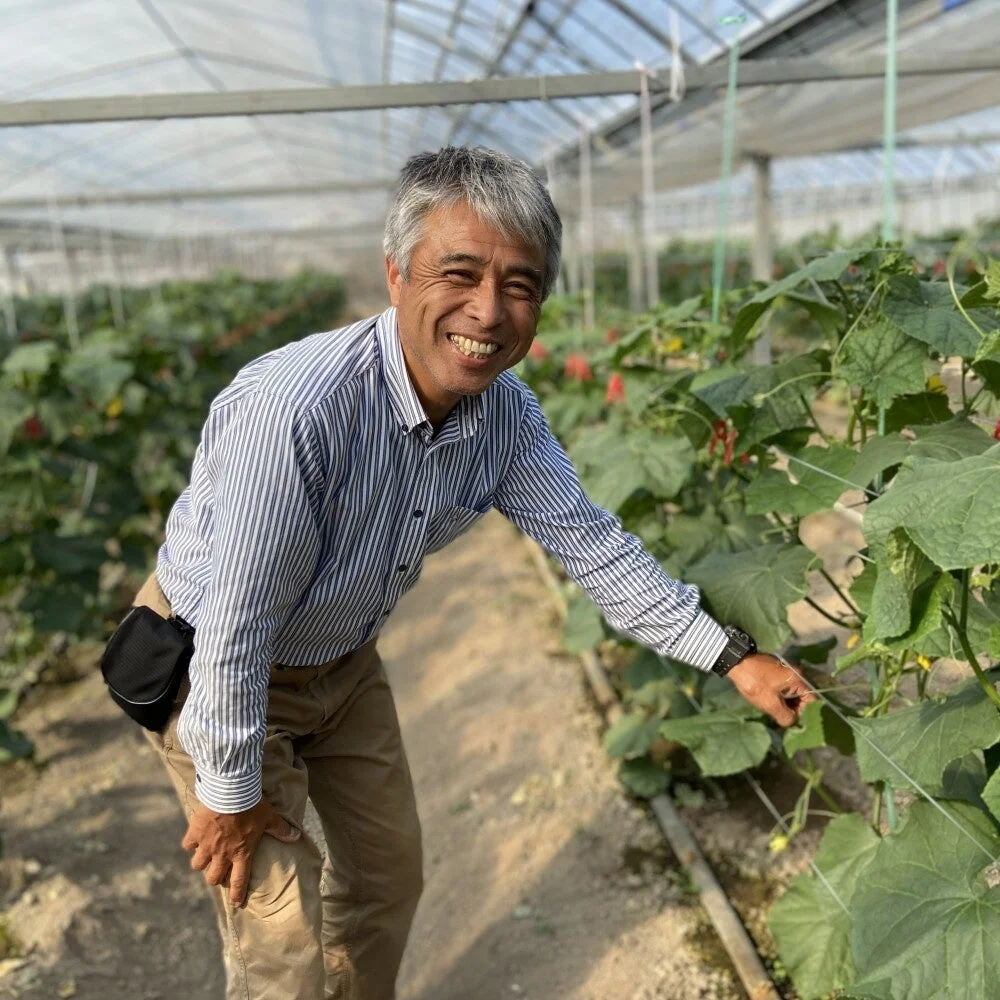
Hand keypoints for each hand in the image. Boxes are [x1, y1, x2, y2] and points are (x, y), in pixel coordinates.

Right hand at [181, 798, 300, 906]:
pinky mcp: (195, 833)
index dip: (237, 894)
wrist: (231, 792)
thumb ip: (281, 830)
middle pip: (213, 878)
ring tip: (205, 855)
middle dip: (215, 877)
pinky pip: (188, 845)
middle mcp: (222, 853)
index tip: (236, 903)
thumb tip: (297, 837)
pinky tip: (195, 838)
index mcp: (242, 853)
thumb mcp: (269, 818)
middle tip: (218, 871)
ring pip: (197, 865)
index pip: (239, 880)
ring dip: (201, 862)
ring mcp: (206, 845)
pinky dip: (191, 843)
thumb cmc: (253, 807)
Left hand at [726, 653, 816, 726]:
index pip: (812, 700)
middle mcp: (795, 673)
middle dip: (795, 709)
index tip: (796, 722)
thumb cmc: (755, 683)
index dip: (806, 713)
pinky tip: (772, 705)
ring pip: (792, 694)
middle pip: (803, 697)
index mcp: (798, 679)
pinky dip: (781, 697)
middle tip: (784, 720)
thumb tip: (793, 722)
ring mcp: (786, 672)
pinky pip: (784, 688)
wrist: (736, 662)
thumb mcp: (770, 703)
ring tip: (777, 714)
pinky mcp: (777, 673)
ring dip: (786, 704)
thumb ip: (786, 716)